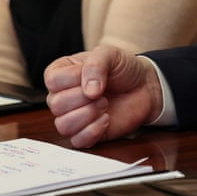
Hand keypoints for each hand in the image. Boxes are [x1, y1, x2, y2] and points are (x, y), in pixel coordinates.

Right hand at [44, 45, 162, 148]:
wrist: (144, 87)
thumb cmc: (123, 69)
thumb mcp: (109, 54)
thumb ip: (96, 65)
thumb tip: (88, 90)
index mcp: (62, 73)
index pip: (52, 80)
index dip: (73, 79)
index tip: (92, 75)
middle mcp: (63, 96)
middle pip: (56, 104)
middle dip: (83, 99)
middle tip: (102, 93)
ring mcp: (73, 116)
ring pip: (63, 125)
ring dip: (87, 115)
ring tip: (104, 105)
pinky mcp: (85, 134)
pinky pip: (77, 141)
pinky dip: (93, 131)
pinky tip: (106, 119)